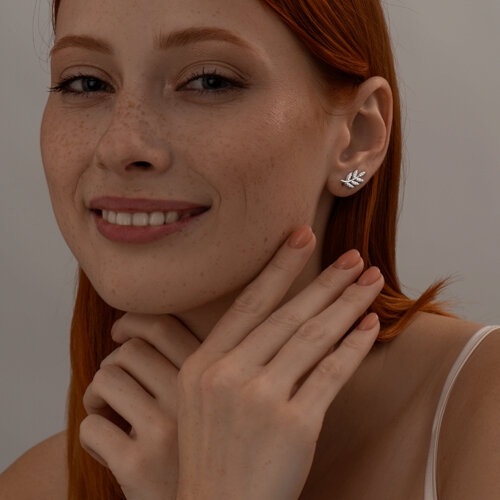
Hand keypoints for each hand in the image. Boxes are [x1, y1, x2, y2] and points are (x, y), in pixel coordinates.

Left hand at [79, 313, 200, 499]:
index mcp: (209, 380)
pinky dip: (90, 435)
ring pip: (105, 380)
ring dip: (95, 397)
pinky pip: (91, 426)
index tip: (119, 333)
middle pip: (129, 350)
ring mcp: (166, 432)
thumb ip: (184, 365)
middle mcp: (192, 401)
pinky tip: (109, 450)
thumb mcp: (201, 401)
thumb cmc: (188, 449)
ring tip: (108, 416)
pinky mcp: (138, 466)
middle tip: (115, 393)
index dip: (132, 321)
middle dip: (111, 366)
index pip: (162, 326)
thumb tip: (126, 322)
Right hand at [175, 226, 383, 499]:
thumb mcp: (202, 397)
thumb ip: (230, 357)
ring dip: (346, 306)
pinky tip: (369, 326)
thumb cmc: (213, 452)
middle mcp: (228, 375)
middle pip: (286, 315)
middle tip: (353, 257)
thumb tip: (276, 317)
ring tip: (370, 282)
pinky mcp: (293, 426)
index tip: (302, 237)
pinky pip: (330, 375)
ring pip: (312, 338)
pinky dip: (352, 348)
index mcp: (202, 364)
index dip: (279, 267)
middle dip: (325, 281)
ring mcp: (260, 400)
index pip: (248, 304)